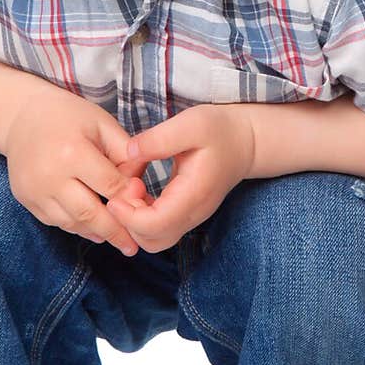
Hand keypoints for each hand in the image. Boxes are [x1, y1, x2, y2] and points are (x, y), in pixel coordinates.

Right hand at [4, 88, 149, 255]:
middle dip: (115, 231)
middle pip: (89, 213)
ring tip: (118, 240)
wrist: (21, 116)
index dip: (130, 198)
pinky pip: (56, 222)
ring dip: (97, 233)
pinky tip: (94, 229)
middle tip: (134, 246)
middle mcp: (49, 176)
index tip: (146, 208)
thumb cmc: (69, 116)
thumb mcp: (102, 124)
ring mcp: (34, 190)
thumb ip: (125, 154)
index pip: (109, 186)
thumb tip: (140, 188)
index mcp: (72, 152)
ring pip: (72, 223)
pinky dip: (77, 227)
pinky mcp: (25, 199)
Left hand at [104, 104, 255, 252]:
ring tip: (132, 187)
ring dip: (134, 220)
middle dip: (128, 220)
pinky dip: (141, 217)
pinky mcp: (186, 215)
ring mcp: (191, 217)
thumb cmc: (219, 130)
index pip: (154, 225)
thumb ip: (159, 139)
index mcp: (194, 194)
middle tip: (125, 187)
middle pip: (152, 240)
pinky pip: (158, 229)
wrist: (245, 142)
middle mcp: (194, 213)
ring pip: (154, 239)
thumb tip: (129, 153)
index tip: (118, 190)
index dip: (128, 215)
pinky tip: (139, 188)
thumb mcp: (191, 124)